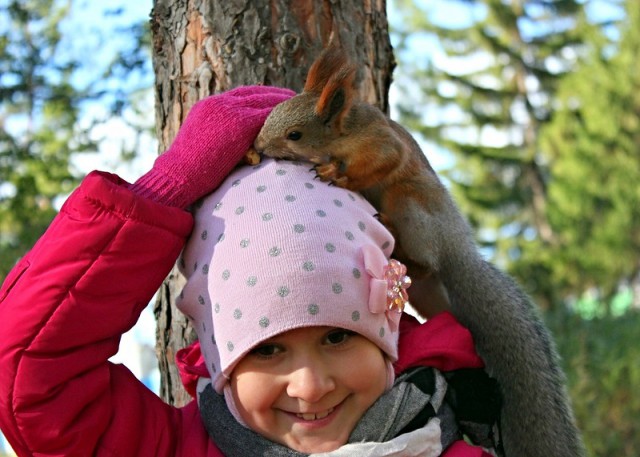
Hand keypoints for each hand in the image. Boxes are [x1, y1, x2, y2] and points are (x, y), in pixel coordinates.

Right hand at [131, 85, 294, 207]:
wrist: (180, 174)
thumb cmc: (191, 171)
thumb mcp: (205, 146)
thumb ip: (222, 138)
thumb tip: (242, 148)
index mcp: (208, 107)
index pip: (240, 94)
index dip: (259, 95)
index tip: (274, 96)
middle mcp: (219, 103)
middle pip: (254, 93)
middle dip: (274, 95)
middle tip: (292, 97)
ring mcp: (229, 111)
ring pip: (262, 101)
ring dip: (281, 102)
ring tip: (297, 104)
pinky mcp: (239, 124)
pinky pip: (265, 115)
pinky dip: (278, 116)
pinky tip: (291, 118)